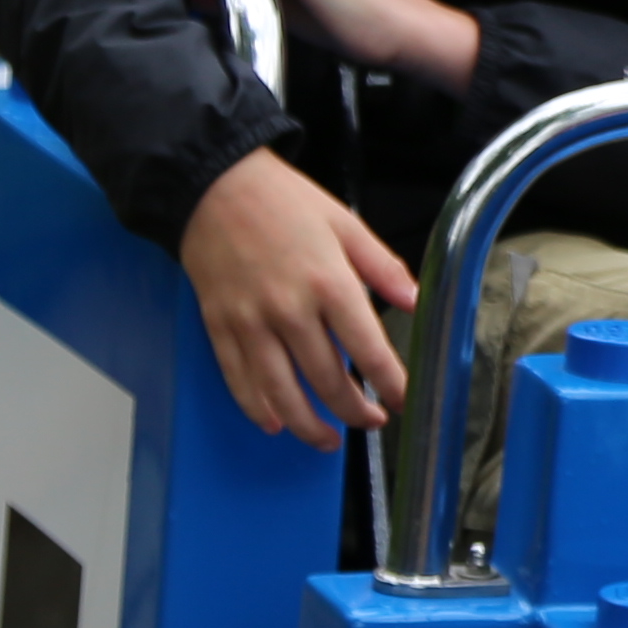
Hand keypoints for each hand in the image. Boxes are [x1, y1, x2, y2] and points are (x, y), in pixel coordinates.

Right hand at [178, 148, 415, 446]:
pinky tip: (274, 423)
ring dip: (307, 424)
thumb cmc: (282, 202)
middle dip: (353, 411)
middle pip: (326, 379)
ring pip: (281, 391)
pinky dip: (256, 407)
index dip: (392, 382)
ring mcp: (250, 322)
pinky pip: (238, 378)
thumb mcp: (346, 223)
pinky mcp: (219, 326)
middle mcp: (290, 309)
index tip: (407, 400)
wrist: (212, 187)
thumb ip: (382, 267)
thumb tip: (415, 301)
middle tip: (372, 422)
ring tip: (328, 440)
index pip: (368, 349)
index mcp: (329, 283)